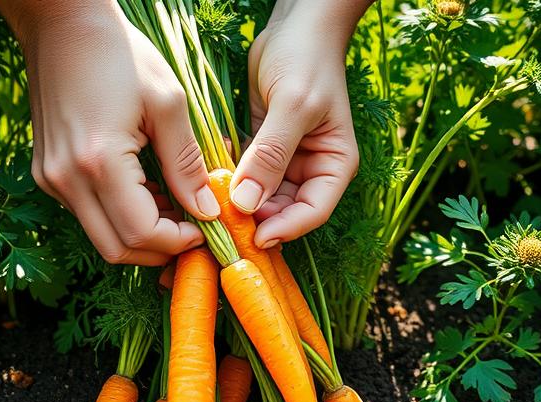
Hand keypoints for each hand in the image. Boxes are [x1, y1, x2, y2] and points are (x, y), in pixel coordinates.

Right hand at [0, 1, 219, 265]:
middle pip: (117, 250)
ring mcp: (52, 179)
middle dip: (160, 250)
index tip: (207, 229)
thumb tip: (207, 209)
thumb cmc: (119, 53)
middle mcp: (66, 180)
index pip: (142, 234)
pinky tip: (148, 191)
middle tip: (194, 232)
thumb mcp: (168, 103)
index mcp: (98, 162)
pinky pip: (88, 213)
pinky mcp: (48, 173)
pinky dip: (121, 216)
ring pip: (101, 236)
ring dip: (141, 234)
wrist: (62, 24)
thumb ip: (187, 163)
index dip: (179, 242)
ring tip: (176, 208)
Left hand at [232, 0, 366, 248]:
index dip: (285, 229)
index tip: (254, 237)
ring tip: (209, 209)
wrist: (294, 25)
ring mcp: (284, 161)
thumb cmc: (306, 59)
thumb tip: (246, 203)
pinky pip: (243, 176)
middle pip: (283, 211)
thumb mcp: (292, 105)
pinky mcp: (260, 150)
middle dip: (255, 221)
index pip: (313, 212)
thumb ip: (271, 155)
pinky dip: (227, 182)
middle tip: (221, 227)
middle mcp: (311, 168)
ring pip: (259, 198)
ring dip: (236, 205)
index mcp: (333, 165)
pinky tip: (206, 182)